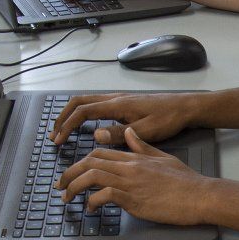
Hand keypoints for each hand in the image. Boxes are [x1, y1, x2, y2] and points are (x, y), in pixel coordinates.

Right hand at [50, 92, 198, 144]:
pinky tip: (85, 127)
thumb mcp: (146, 130)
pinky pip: (96, 105)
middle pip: (79, 102)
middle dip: (63, 118)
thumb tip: (96, 135)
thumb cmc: (169, 118)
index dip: (67, 125)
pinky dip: (83, 114)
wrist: (184, 107)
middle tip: (54, 135)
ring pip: (86, 102)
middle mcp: (115, 99)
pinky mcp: (123, 104)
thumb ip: (120, 134)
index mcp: (117, 105)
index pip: (83, 112)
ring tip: (63, 131)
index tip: (59, 140)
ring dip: (72, 115)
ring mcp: (118, 99)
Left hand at [57, 129, 210, 224]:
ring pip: (92, 176)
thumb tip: (128, 134)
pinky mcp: (133, 199)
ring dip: (74, 187)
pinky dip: (92, 201)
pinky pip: (104, 195)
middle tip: (60, 185)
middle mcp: (129, 167)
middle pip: (89, 162)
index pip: (99, 152)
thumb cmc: (186, 181)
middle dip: (70, 173)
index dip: (82, 161)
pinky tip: (91, 208)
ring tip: (67, 198)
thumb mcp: (162, 157)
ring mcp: (130, 182)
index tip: (74, 172)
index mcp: (134, 157)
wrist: (200, 195)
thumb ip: (142, 146)